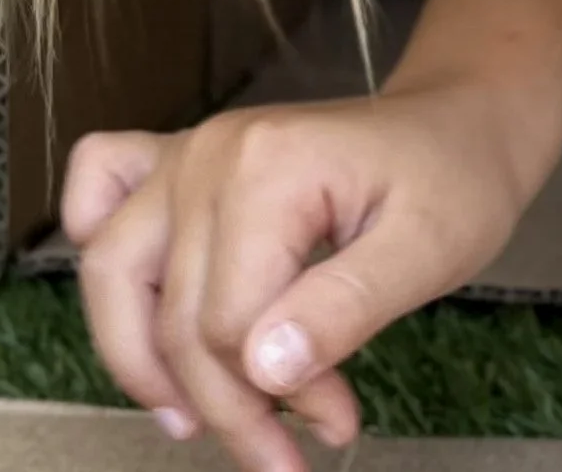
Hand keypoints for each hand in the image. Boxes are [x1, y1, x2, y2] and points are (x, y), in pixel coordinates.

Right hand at [62, 78, 537, 470]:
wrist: (462, 123)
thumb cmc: (455, 180)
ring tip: (193, 422)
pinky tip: (136, 304)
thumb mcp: (429, 251)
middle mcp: (211, 152)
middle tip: (286, 455)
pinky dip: (100, 247)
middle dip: (226, 404)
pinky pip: (102, 185)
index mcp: (270, 168)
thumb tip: (262, 370)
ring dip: (142, 358)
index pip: (229, 323)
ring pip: (114, 270)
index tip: (333, 428)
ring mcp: (190, 150)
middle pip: (177, 315)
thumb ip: (345, 309)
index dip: (273, 398)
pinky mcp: (184, 159)